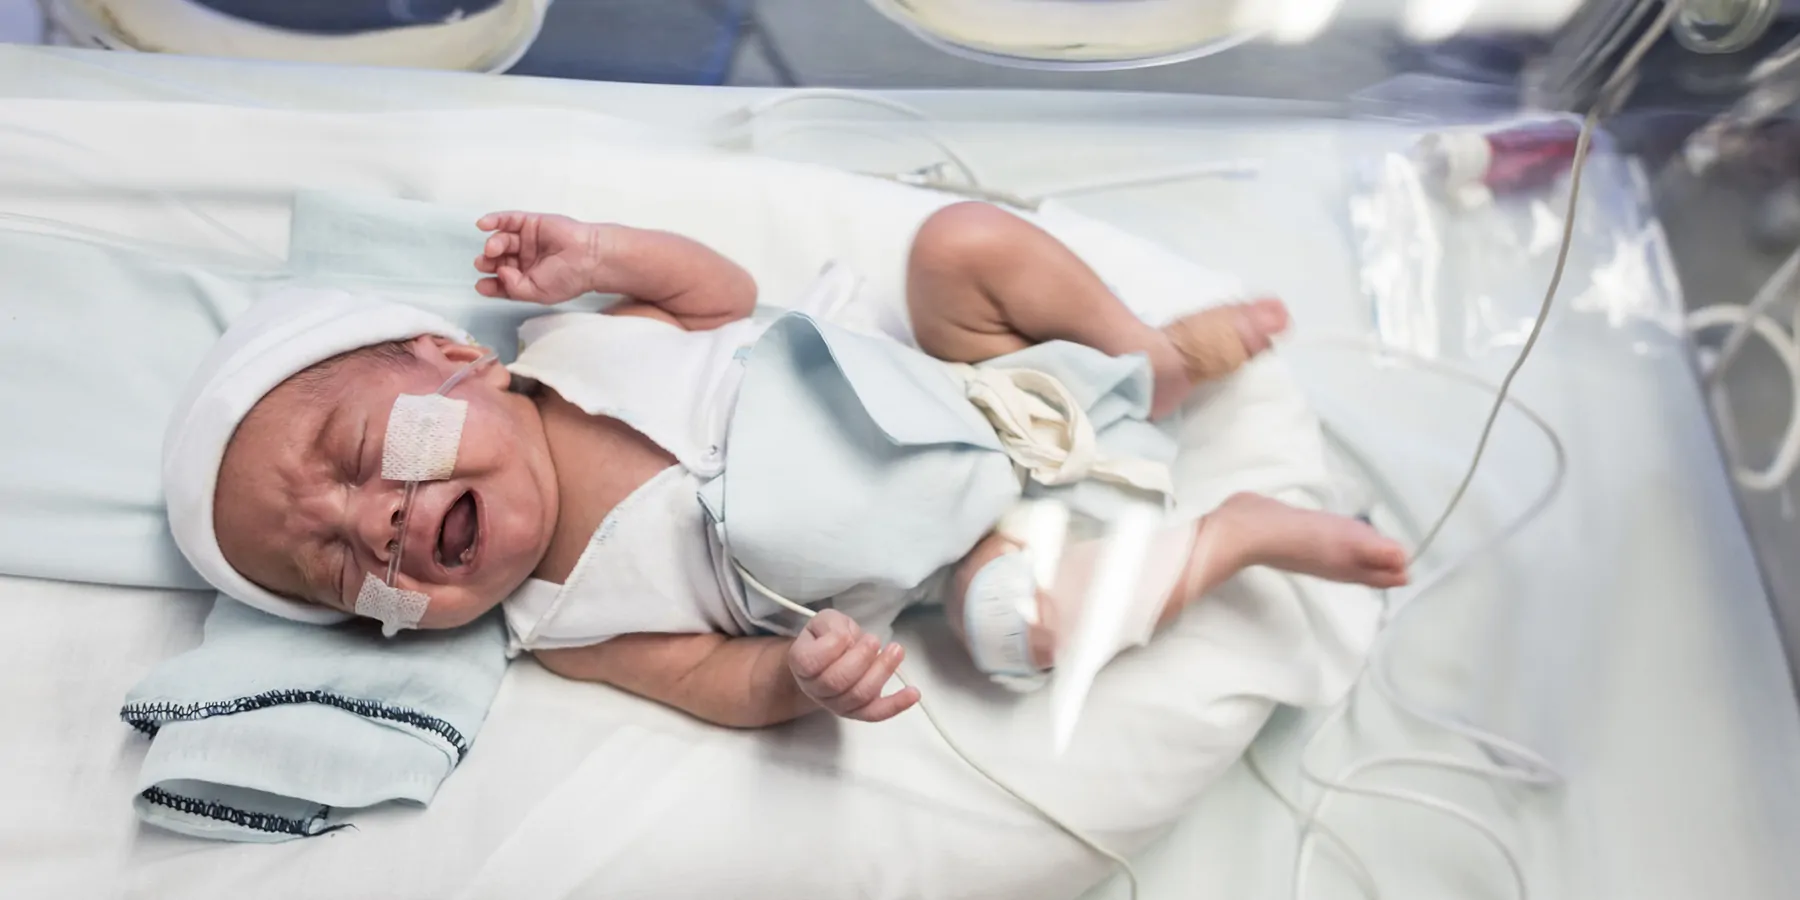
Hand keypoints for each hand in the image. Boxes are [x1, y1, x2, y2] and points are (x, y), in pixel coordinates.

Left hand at [474, 211, 607, 304]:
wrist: (589, 257)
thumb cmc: (569, 277)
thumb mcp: (536, 292)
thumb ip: (513, 287)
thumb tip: (499, 272)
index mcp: (528, 279)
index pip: (502, 282)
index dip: (490, 284)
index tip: (481, 285)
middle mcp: (526, 260)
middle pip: (498, 260)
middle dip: (488, 263)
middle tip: (483, 263)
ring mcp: (527, 241)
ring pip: (502, 240)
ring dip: (493, 244)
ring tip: (493, 249)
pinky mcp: (530, 223)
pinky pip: (508, 220)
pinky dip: (493, 220)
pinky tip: (483, 224)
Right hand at [786, 610, 918, 721]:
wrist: (829, 659)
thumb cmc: (826, 638)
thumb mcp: (824, 621)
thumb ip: (832, 626)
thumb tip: (850, 641)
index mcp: (801, 664)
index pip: (812, 661)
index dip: (833, 645)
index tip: (846, 634)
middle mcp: (815, 689)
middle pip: (837, 682)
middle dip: (861, 658)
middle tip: (874, 641)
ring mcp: (836, 704)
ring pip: (859, 696)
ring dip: (882, 671)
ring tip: (895, 651)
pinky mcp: (859, 712)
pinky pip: (875, 713)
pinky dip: (896, 704)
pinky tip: (913, 693)